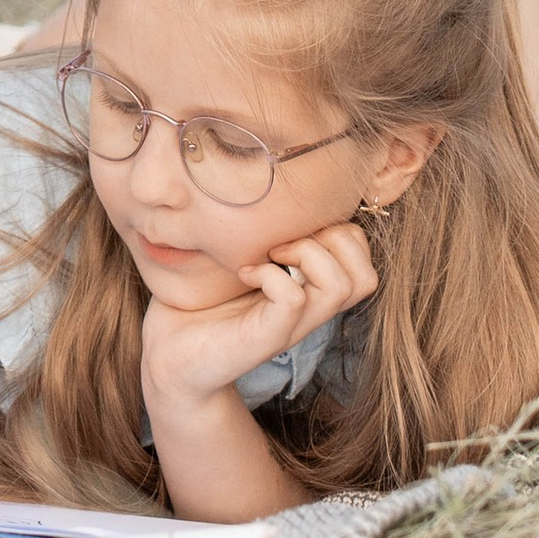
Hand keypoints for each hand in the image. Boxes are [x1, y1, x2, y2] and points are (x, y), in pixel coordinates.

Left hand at [138, 224, 379, 420]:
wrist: (173, 356)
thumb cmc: (205, 298)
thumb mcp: (242, 253)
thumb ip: (264, 230)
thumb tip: (270, 182)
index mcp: (311, 288)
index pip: (362, 255)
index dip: (337, 229)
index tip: (292, 226)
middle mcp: (311, 309)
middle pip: (365, 275)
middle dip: (331, 239)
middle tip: (282, 241)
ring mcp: (291, 326)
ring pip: (340, 285)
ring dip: (306, 253)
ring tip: (268, 255)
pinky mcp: (265, 338)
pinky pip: (293, 298)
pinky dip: (269, 274)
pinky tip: (244, 272)